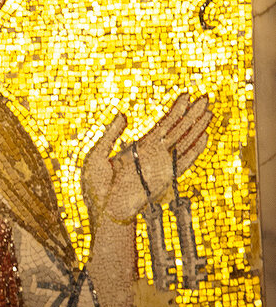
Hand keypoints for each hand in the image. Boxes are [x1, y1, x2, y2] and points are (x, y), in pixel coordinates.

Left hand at [81, 93, 211, 227]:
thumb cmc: (97, 186)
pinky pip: (183, 161)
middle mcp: (153, 154)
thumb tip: (123, 114)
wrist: (103, 210)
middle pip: (177, 129)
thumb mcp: (97, 155)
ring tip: (209, 112)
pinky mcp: (164, 177)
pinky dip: (195, 149)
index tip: (186, 95)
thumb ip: (110, 134)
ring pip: (183, 141)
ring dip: (197, 127)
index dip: (175, 110)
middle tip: (205, 97)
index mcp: (139, 147)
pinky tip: (204, 136)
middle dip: (191, 113)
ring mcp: (160, 165)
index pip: (162, 125)